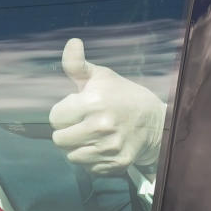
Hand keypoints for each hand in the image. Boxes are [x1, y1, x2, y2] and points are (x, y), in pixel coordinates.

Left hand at [49, 38, 165, 175]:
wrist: (155, 121)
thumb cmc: (122, 95)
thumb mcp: (100, 76)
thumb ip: (77, 64)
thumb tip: (72, 42)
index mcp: (93, 102)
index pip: (55, 118)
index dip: (63, 112)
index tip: (77, 108)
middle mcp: (100, 127)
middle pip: (59, 140)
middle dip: (67, 130)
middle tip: (83, 123)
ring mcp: (109, 148)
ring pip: (71, 156)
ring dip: (77, 146)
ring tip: (92, 135)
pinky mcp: (116, 163)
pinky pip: (87, 168)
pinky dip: (91, 159)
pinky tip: (102, 146)